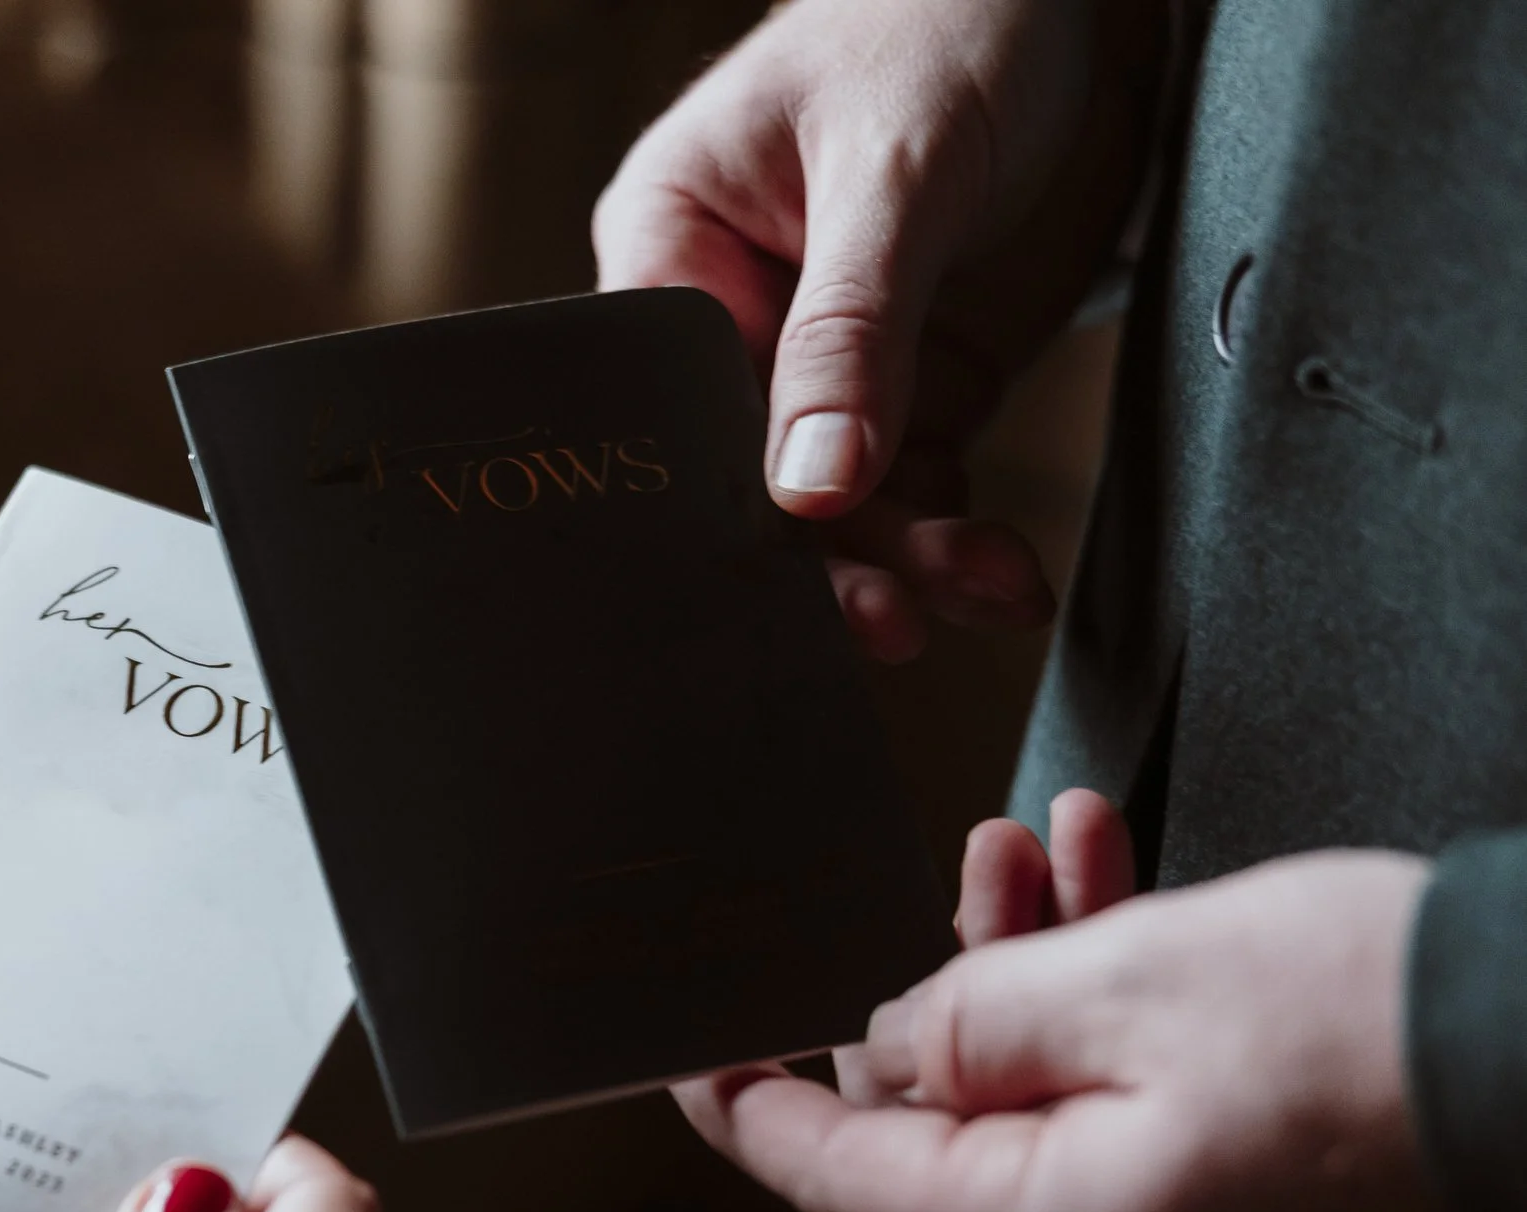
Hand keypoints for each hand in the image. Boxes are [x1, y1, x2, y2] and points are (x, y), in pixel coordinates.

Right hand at [594, 0, 1165, 659]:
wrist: (1076, 1)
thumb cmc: (947, 21)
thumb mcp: (896, 172)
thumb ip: (852, 330)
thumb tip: (808, 487)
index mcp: (673, 244)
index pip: (667, 403)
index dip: (712, 497)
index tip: (779, 565)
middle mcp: (734, 314)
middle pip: (747, 472)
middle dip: (820, 552)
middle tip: (884, 619)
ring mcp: (825, 357)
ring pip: (837, 498)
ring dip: (908, 554)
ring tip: (981, 584)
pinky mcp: (911, 381)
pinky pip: (914, 482)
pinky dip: (956, 533)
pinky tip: (999, 570)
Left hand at [677, 795, 1502, 1211]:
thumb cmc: (1380, 1027)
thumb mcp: (1124, 982)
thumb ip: (966, 1019)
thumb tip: (888, 1052)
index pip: (834, 1178)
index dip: (749, 1101)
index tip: (693, 1045)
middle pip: (947, 1132)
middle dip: (938, 981)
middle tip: (957, 864)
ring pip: (1048, 1107)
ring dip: (1035, 973)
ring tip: (1043, 842)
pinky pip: (1137, 1128)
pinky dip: (1118, 1022)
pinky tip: (1122, 896)